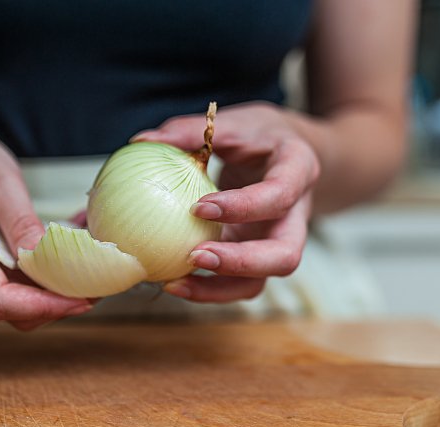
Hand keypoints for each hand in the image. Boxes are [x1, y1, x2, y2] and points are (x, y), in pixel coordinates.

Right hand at [0, 112, 91, 328]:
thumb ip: (18, 220)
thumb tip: (43, 256)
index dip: (43, 307)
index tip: (83, 298)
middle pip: (12, 310)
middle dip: (57, 304)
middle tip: (98, 284)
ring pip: (20, 303)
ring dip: (57, 292)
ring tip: (92, 270)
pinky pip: (20, 284)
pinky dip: (48, 277)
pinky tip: (72, 256)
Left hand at [133, 102, 318, 302]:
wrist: (291, 155)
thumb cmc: (260, 136)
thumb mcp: (234, 123)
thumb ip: (192, 130)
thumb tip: (141, 141)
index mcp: (298, 171)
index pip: (279, 195)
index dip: (244, 207)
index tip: (199, 207)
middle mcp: (296, 217)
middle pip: (284, 257)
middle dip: (240, 263)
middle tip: (195, 256)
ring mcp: (278, 243)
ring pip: (262, 281)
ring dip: (219, 289)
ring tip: (174, 283)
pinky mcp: (258, 259)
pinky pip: (239, 284)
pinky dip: (208, 289)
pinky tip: (173, 282)